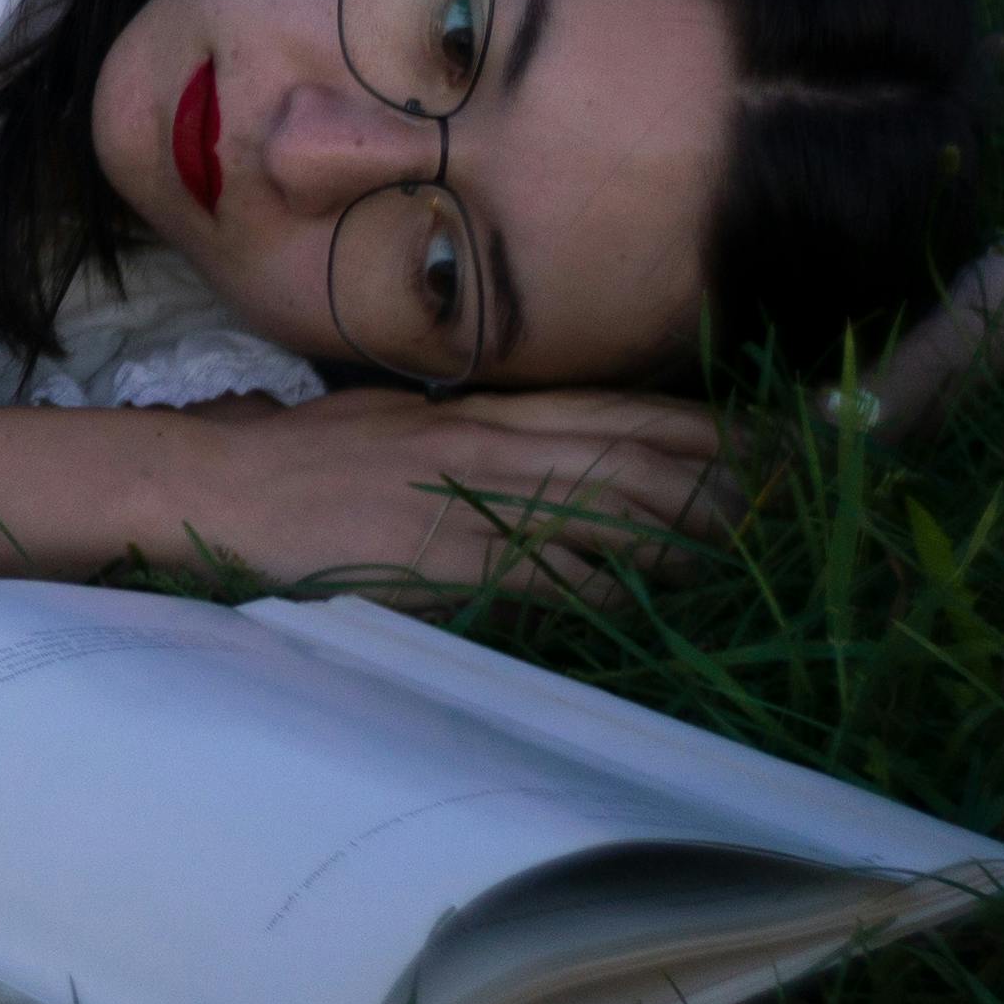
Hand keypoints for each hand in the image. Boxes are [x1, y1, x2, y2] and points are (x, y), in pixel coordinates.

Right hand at [179, 384, 739, 602]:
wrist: (224, 485)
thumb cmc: (300, 460)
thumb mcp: (396, 424)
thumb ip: (468, 436)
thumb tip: (526, 458)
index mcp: (477, 408)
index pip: (608, 406)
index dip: (688, 422)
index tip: (753, 433)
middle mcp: (489, 440)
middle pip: (627, 449)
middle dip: (711, 473)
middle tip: (778, 495)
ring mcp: (470, 497)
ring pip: (606, 503)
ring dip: (681, 527)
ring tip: (742, 546)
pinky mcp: (450, 558)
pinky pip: (548, 570)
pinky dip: (607, 583)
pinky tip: (652, 597)